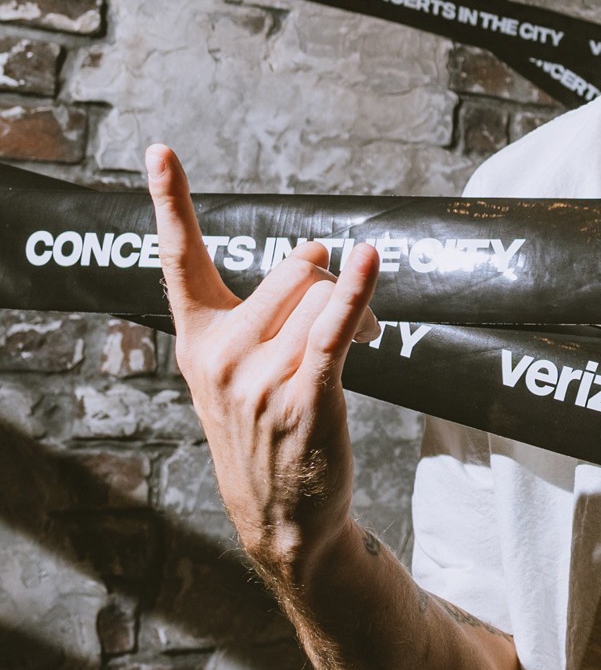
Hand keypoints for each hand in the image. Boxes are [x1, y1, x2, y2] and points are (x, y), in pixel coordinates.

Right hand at [146, 143, 380, 590]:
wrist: (285, 519)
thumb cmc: (271, 433)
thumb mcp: (242, 373)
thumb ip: (269, 314)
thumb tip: (329, 264)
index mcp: (197, 339)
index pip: (180, 259)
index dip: (171, 201)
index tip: (160, 150)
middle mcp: (221, 353)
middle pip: (298, 270)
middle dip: (332, 285)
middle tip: (346, 323)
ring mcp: (260, 377)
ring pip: (328, 298)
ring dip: (360, 312)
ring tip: (364, 344)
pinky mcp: (305, 396)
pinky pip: (336, 325)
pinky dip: (359, 290)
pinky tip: (371, 260)